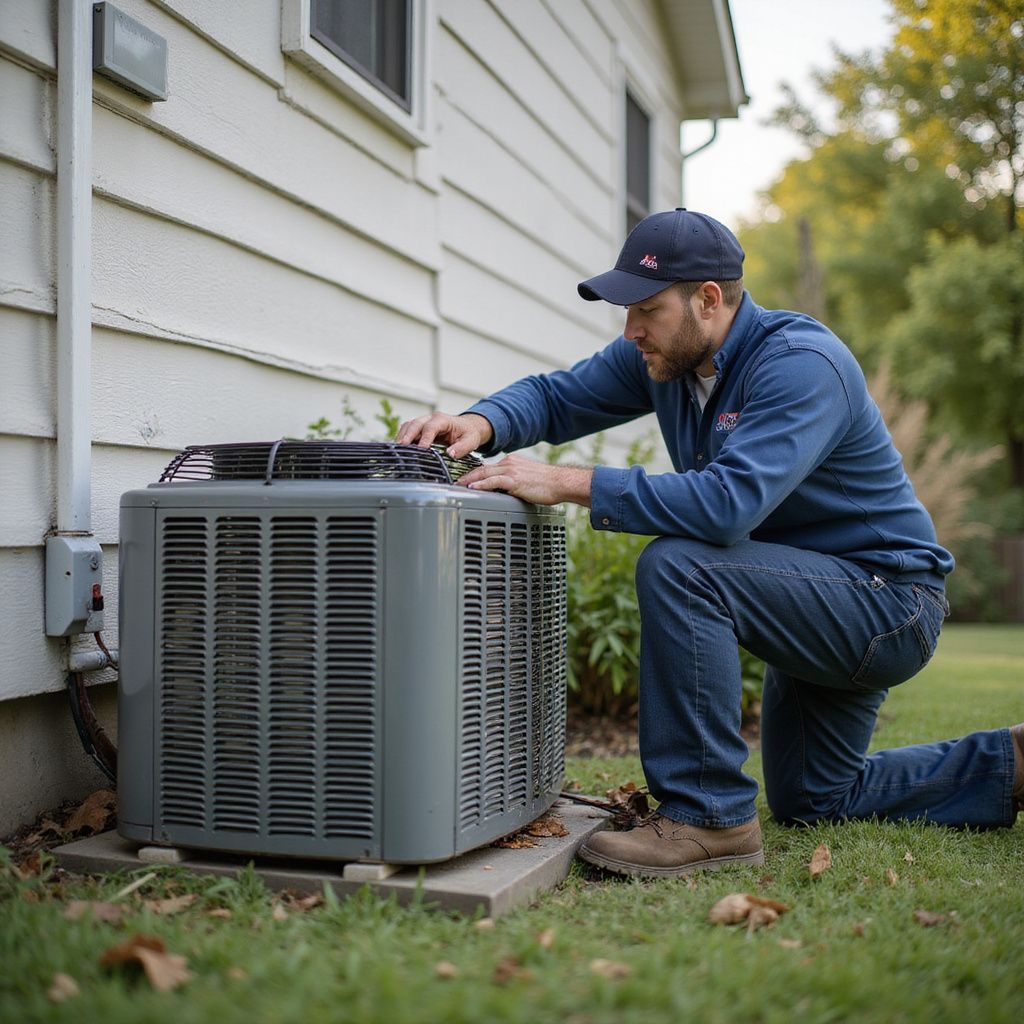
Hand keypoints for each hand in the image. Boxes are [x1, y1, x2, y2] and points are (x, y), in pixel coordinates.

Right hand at [396, 412, 492, 458]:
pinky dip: (403, 438)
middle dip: (408, 436)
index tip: (421, 449)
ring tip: (398, 450)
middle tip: (402, 448)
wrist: (468, 426)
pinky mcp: (420, 428)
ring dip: (403, 437)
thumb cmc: (469, 433)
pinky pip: (408, 430)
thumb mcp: (471, 441)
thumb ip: (462, 448)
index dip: (425, 438)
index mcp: (443, 420)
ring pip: (409, 426)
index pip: (431, 427)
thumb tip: (450, 454)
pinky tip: (400, 449)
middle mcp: (431, 418)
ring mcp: (424, 422)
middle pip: (415, 424)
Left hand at [459, 454, 592, 506]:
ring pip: (484, 474)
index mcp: (511, 462)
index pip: (488, 467)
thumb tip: (503, 493)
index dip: (475, 474)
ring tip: (458, 486)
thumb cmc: (548, 484)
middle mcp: (509, 463)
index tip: (465, 480)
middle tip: (454, 483)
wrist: (561, 482)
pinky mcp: (515, 480)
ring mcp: (511, 471)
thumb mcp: (526, 480)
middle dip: (466, 476)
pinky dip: (481, 485)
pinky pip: (494, 481)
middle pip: (482, 469)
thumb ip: (512, 483)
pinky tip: (472, 488)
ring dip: (469, 480)